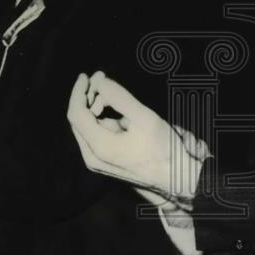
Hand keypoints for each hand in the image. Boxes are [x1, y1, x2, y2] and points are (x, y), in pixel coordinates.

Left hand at [67, 71, 207, 206]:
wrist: (178, 179)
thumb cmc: (164, 150)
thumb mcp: (144, 118)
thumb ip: (120, 98)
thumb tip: (100, 81)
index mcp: (99, 147)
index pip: (76, 113)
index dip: (79, 91)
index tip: (87, 75)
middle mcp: (93, 157)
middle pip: (81, 120)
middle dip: (90, 97)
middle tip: (104, 78)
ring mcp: (99, 161)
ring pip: (92, 126)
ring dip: (101, 108)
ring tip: (126, 106)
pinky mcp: (106, 161)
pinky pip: (101, 134)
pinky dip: (108, 120)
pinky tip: (128, 121)